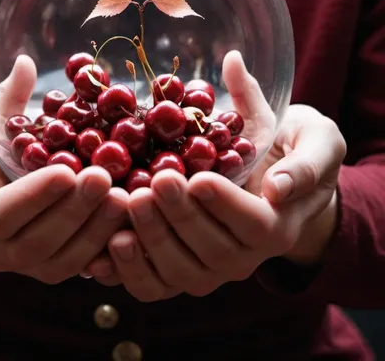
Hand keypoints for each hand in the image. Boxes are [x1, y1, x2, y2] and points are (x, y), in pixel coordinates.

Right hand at [0, 55, 128, 283]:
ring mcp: (21, 259)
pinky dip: (104, 248)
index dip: (33, 197)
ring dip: (95, 232)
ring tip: (124, 196)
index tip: (66, 170)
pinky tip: (128, 221)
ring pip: (60, 261)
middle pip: (35, 243)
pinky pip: (77, 264)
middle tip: (106, 177)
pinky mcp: (46, 258)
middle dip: (74, 211)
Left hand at [86, 51, 345, 300]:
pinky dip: (130, 270)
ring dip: (153, 240)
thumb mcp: (315, 142)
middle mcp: (244, 257)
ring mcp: (209, 268)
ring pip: (180, 272)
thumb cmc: (292, 151)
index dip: (225, 206)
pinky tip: (110, 241)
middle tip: (155, 182)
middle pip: (213, 251)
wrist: (273, 178)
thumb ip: (305, 159)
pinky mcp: (180, 268)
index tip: (199, 178)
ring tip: (131, 201)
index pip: (254, 225)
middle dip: (180, 217)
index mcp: (277, 226)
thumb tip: (279, 185)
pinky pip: (155, 284)